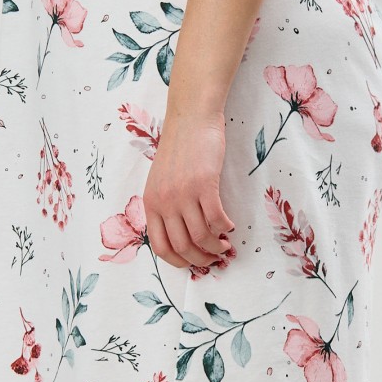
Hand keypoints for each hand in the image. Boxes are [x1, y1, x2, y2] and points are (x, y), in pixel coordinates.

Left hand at [144, 107, 234, 270]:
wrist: (190, 119)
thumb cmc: (179, 149)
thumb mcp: (161, 181)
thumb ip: (166, 205)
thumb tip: (183, 235)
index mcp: (151, 204)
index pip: (161, 247)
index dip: (180, 261)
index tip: (194, 262)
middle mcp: (164, 202)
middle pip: (183, 247)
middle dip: (202, 259)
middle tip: (215, 258)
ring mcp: (184, 194)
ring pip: (202, 237)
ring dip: (217, 247)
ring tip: (226, 245)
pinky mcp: (204, 184)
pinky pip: (217, 219)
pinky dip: (226, 227)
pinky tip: (230, 226)